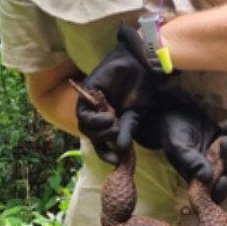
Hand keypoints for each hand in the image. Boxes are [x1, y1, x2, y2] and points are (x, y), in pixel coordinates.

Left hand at [76, 24, 165, 163]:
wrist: (142, 65)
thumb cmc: (143, 87)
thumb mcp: (137, 114)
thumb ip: (127, 130)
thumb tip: (121, 149)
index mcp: (111, 118)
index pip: (102, 140)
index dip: (105, 152)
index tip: (115, 161)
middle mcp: (100, 112)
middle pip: (91, 135)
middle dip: (103, 140)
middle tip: (117, 133)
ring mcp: (92, 103)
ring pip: (85, 127)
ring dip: (99, 131)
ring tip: (114, 124)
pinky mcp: (87, 93)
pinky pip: (83, 114)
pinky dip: (94, 121)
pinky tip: (108, 118)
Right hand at [132, 92, 226, 202]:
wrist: (174, 111)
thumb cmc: (173, 132)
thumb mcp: (178, 147)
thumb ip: (191, 162)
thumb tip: (206, 178)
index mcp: (200, 176)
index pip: (215, 192)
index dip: (222, 190)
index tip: (223, 179)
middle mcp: (215, 167)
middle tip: (224, 140)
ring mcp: (224, 154)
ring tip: (226, 125)